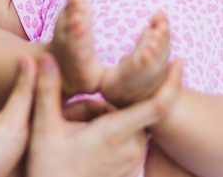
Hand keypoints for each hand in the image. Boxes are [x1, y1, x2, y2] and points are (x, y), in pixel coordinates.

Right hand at [26, 53, 181, 176]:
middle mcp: (132, 148)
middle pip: (128, 109)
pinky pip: (126, 140)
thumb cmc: (48, 170)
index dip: (171, 82)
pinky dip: (110, 134)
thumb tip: (46, 57)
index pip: (157, 105)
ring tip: (74, 133)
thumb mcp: (43, 129)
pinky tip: (84, 146)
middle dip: (105, 104)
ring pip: (127, 124)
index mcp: (116, 133)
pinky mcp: (131, 170)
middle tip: (72, 116)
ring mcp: (133, 161)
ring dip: (106, 120)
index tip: (179, 61)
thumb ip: (47, 90)